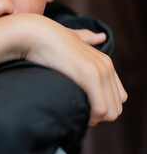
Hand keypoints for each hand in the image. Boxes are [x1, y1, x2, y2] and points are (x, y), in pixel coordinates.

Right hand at [0, 14, 127, 125]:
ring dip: (94, 119)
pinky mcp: (90, 76)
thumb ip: (86, 37)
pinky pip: (100, 109)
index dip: (102, 106)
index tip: (81, 107)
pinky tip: (74, 112)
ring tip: (75, 114)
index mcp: (104, 62)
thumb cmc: (46, 39)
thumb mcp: (71, 38)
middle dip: (99, 116)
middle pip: (116, 107)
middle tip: (77, 113)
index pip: (118, 96)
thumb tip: (101, 36)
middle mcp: (106, 66)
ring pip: (112, 112)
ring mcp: (100, 71)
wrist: (34, 34)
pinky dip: (89, 117)